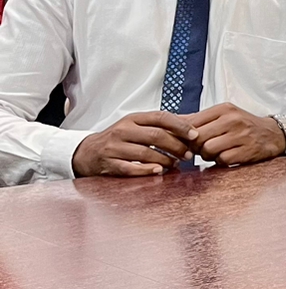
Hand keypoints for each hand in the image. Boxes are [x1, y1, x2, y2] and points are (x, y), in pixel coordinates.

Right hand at [71, 111, 200, 176]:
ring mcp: (114, 147)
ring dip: (166, 160)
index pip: (161, 117)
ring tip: (176, 164)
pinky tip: (158, 171)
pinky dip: (146, 170)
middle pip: (156, 136)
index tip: (195, 134)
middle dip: (177, 146)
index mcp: (133, 119)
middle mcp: (123, 130)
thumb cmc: (119, 139)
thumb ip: (160, 125)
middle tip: (189, 154)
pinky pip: (130, 168)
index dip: (180, 126)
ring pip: (146, 153)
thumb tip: (192, 121)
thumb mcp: (136, 126)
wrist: (87, 152)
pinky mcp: (108, 164)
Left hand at [184, 104, 285, 166]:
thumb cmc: (244, 125)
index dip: (184, 135)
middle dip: (196, 147)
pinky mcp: (247, 151)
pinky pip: (222, 160)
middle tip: (201, 148)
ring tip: (215, 152)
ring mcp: (241, 135)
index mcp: (224, 109)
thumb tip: (172, 122)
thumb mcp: (224, 115)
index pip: (192, 122)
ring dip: (208, 155)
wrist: (273, 134)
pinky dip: (221, 161)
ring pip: (208, 150)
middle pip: (197, 138)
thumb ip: (199, 119)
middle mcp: (233, 120)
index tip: (187, 140)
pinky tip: (227, 156)